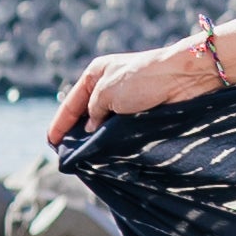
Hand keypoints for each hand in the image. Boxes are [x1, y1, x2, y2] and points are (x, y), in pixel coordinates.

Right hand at [49, 37, 215, 144]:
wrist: (184, 78)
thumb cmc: (143, 78)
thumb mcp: (107, 92)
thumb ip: (93, 111)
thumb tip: (90, 129)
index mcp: (96, 74)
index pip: (72, 103)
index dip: (60, 123)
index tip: (51, 142)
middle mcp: (109, 87)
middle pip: (87, 115)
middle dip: (77, 134)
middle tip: (66, 156)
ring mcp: (127, 101)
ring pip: (105, 125)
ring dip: (97, 140)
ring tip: (85, 160)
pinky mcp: (143, 114)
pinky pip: (121, 131)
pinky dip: (114, 141)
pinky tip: (108, 154)